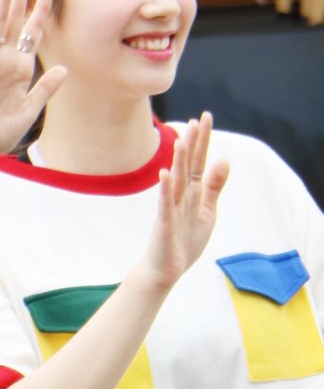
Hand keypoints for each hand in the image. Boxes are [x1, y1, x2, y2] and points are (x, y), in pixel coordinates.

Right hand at [137, 112, 229, 294]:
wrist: (165, 270)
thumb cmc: (184, 241)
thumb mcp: (206, 212)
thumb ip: (213, 186)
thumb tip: (223, 159)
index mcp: (193, 192)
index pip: (199, 161)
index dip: (202, 141)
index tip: (204, 117)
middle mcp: (181, 196)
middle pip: (188, 165)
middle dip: (193, 144)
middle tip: (197, 119)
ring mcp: (171, 209)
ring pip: (177, 180)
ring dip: (180, 160)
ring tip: (183, 139)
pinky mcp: (165, 224)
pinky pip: (165, 204)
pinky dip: (166, 189)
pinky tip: (166, 174)